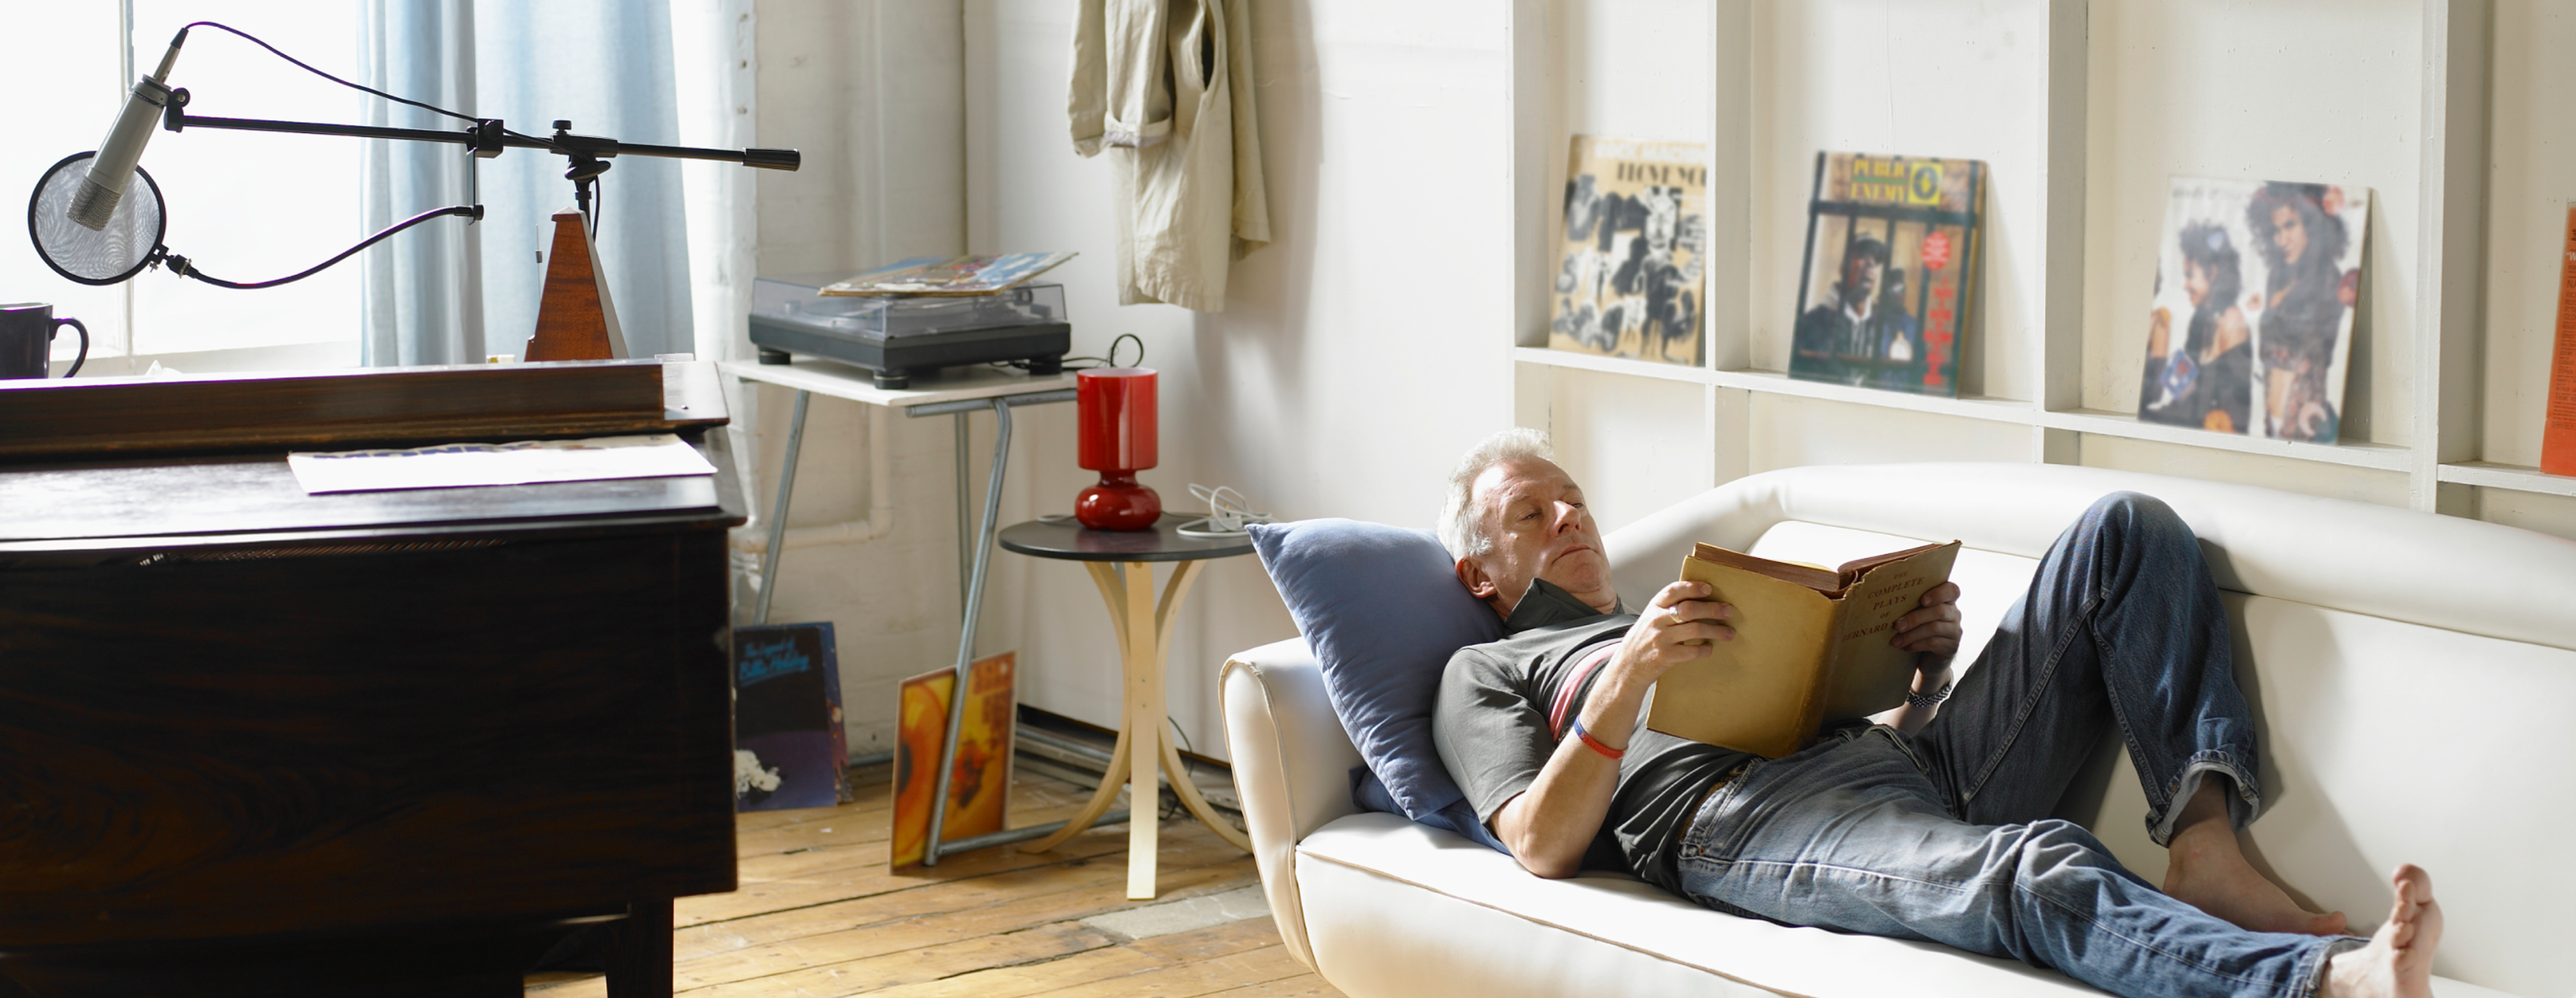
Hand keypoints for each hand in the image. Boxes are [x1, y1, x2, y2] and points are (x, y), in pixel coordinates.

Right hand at [1609, 581, 1733, 693]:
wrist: (1628, 665)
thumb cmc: (1644, 640)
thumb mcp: (1651, 618)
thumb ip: (1669, 608)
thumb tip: (1700, 599)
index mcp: (1654, 607)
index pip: (1673, 591)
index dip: (1692, 587)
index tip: (1708, 588)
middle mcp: (1656, 620)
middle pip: (1689, 609)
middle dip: (1712, 609)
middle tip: (1728, 611)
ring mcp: (1661, 638)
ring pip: (1695, 630)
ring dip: (1716, 631)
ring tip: (1728, 633)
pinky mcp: (1666, 656)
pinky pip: (1692, 651)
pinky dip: (1704, 649)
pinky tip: (1709, 648)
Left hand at [1890, 581, 1962, 665]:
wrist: (1930, 656)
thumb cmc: (1919, 627)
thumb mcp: (1917, 614)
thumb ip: (1911, 605)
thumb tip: (1889, 602)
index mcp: (1947, 600)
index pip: (1951, 590)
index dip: (1938, 593)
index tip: (1922, 600)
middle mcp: (1954, 614)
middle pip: (1938, 611)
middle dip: (1915, 618)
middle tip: (1897, 625)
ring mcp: (1954, 630)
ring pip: (1934, 628)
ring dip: (1911, 634)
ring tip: (1896, 641)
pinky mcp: (1951, 646)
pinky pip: (1933, 643)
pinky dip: (1916, 645)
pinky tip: (1905, 647)